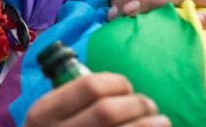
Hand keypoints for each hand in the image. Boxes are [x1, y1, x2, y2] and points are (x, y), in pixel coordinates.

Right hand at [25, 73, 168, 126]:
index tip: (126, 87)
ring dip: (150, 125)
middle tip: (149, 106)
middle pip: (108, 111)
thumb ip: (73, 100)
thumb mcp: (50, 116)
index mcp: (43, 113)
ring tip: (161, 122)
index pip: (89, 86)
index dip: (116, 83)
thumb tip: (120, 86)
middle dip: (137, 104)